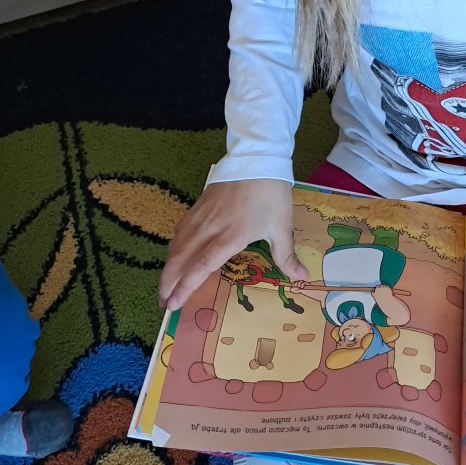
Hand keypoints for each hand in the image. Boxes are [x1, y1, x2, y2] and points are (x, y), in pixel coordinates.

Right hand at [158, 179, 307, 310]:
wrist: (257, 159)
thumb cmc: (271, 194)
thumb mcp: (282, 226)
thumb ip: (286, 256)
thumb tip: (301, 278)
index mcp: (230, 236)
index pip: (200, 267)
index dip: (185, 287)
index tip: (173, 304)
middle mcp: (210, 229)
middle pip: (180, 259)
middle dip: (168, 283)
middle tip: (163, 303)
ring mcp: (200, 216)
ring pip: (176, 245)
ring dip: (168, 268)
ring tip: (165, 286)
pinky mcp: (197, 206)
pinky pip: (179, 231)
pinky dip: (174, 248)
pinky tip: (174, 256)